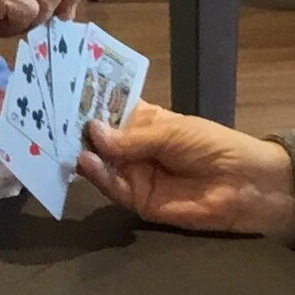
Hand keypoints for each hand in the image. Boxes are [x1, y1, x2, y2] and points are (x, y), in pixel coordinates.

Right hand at [78, 102, 294, 240]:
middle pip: (100, 139)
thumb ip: (133, 136)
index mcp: (146, 122)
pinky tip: (85, 161)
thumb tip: (92, 131)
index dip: (90, 104)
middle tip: (49, 120)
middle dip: (78, 130)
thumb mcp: (173, 132)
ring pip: (101, 163)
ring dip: (84, 153)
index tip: (63, 93)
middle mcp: (135, 147)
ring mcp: (135, 174)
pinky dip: (97, 175)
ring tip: (66, 141)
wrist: (245, 185)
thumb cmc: (213, 146)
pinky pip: (112, 187)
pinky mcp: (138, 201)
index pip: (111, 111)